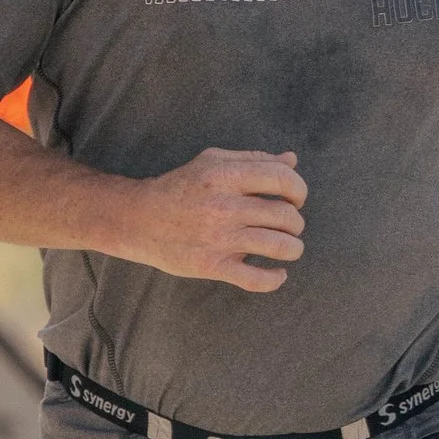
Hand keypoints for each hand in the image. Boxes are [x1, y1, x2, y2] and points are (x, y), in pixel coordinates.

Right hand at [121, 147, 306, 293]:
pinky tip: (278, 273)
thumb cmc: (180, 187)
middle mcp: (225, 206)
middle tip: (290, 225)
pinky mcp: (212, 265)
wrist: (140, 220)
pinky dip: (275, 279)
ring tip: (289, 247)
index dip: (299, 190)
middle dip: (296, 223)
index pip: (283, 179)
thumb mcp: (212, 162)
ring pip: (279, 247)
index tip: (295, 199)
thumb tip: (292, 160)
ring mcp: (219, 238)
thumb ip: (253, 159)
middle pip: (285, 216)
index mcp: (226, 175)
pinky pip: (256, 279)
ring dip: (293, 248)